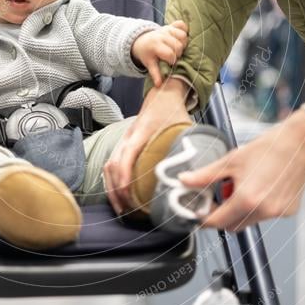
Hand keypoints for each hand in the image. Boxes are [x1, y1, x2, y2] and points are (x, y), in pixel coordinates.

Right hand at [103, 77, 192, 213]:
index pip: (127, 154)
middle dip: (116, 189)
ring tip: (121, 207)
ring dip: (111, 188)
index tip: (127, 193)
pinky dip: (112, 181)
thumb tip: (196, 171)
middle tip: (125, 209)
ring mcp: (123, 140)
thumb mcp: (183, 126)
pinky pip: (110, 165)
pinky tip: (119, 195)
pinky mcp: (123, 145)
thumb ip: (188, 146)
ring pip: (108, 167)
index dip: (124, 175)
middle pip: (112, 165)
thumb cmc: (172, 110)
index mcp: (141, 132)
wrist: (162, 95)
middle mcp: (128, 136)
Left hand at [131, 20, 188, 85]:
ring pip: (183, 36)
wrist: (142, 41)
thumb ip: (155, 73)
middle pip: (179, 46)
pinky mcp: (171, 25)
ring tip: (177, 48)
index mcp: (155, 45)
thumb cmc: (147, 54)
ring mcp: (166, 29)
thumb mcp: (149, 64)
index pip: (170, 53)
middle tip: (174, 56)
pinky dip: (184, 30)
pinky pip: (182, 25)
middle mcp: (161, 35)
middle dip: (179, 53)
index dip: (173, 60)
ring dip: (183, 43)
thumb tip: (159, 85)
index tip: (170, 63)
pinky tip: (180, 38)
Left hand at [178, 110, 304, 230]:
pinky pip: (266, 216)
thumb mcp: (230, 161)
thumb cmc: (266, 149)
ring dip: (241, 211)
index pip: (217, 222)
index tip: (199, 210)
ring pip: (249, 221)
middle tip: (221, 196)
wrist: (299, 144)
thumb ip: (205, 176)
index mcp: (246, 200)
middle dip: (223, 215)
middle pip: (233, 226)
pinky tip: (262, 188)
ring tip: (244, 186)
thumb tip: (184, 181)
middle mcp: (264, 211)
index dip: (204, 218)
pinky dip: (259, 207)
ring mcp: (278, 213)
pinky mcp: (289, 211)